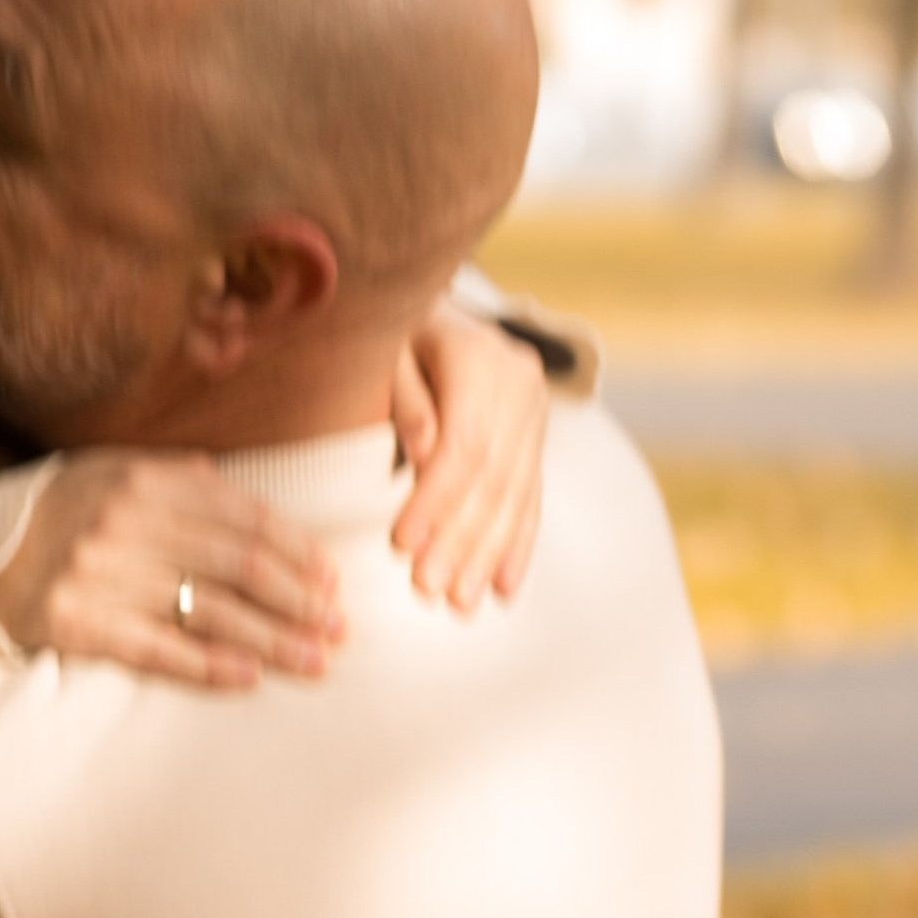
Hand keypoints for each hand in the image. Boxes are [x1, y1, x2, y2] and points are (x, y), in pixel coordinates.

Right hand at [0, 454, 347, 688]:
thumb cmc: (55, 519)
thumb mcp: (109, 474)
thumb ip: (175, 479)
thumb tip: (241, 492)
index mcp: (142, 480)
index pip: (244, 519)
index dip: (297, 553)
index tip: (331, 582)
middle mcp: (124, 523)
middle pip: (239, 567)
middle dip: (299, 601)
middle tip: (338, 630)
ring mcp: (98, 575)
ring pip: (209, 611)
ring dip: (273, 641)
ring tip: (315, 662)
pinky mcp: (75, 626)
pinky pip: (155, 650)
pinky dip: (207, 666)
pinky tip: (248, 678)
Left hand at [390, 301, 547, 606]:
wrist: (432, 312)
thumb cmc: (389, 334)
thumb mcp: (382, 350)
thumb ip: (404, 397)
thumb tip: (426, 452)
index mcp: (481, 356)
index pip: (464, 443)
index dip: (435, 499)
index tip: (402, 546)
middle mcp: (521, 384)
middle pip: (493, 476)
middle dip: (461, 539)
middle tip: (429, 591)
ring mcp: (535, 413)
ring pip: (515, 494)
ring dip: (487, 555)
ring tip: (461, 605)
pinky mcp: (535, 439)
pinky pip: (530, 497)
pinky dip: (516, 545)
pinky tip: (502, 589)